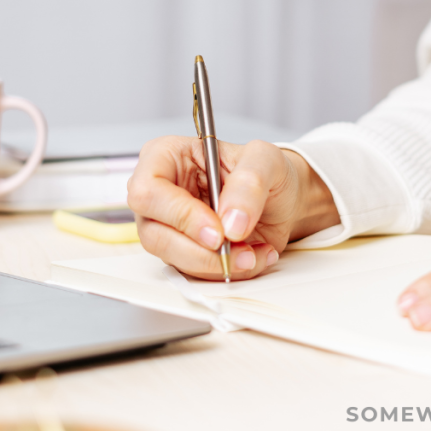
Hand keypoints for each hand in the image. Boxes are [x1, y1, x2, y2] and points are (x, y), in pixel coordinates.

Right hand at [127, 136, 338, 279]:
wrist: (282, 198)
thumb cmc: (264, 170)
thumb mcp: (266, 160)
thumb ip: (249, 183)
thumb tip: (230, 221)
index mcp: (166, 157)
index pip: (147, 190)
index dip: (179, 214)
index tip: (217, 230)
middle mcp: (160, 194)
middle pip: (153, 233)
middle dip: (199, 249)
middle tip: (236, 247)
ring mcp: (169, 226)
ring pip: (173, 259)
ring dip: (217, 263)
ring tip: (253, 252)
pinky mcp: (184, 252)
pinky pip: (195, 273)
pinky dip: (228, 270)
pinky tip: (253, 256)